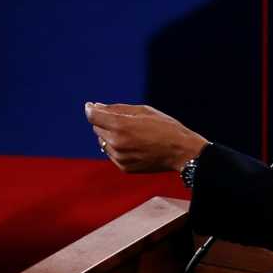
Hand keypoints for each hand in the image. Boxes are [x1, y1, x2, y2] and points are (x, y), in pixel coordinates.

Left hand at [85, 102, 208, 173]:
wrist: (181, 152)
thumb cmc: (164, 127)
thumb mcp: (143, 111)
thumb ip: (117, 108)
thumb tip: (97, 107)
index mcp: (121, 126)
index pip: (93, 116)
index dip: (91, 109)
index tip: (91, 105)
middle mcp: (117, 143)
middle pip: (97, 128)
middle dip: (105, 121)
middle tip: (123, 119)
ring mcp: (119, 157)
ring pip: (103, 141)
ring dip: (111, 134)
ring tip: (132, 133)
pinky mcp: (123, 167)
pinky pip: (111, 153)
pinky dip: (117, 147)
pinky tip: (134, 144)